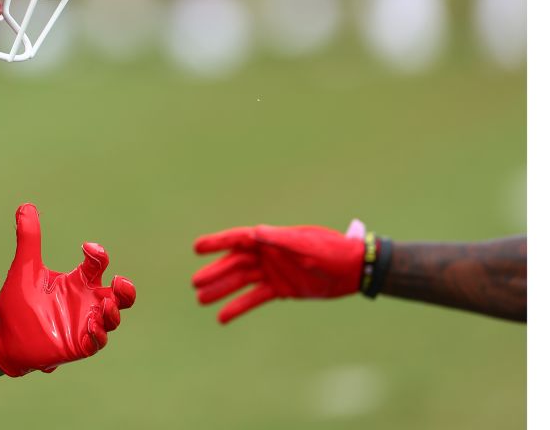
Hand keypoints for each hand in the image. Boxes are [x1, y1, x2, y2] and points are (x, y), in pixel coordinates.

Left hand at [0, 204, 136, 376]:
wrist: (1, 335)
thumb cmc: (18, 302)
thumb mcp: (25, 267)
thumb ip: (28, 238)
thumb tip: (25, 206)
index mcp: (77, 282)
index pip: (97, 265)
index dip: (98, 254)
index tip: (87, 247)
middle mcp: (85, 302)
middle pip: (120, 296)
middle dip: (126, 290)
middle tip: (120, 282)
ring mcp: (83, 324)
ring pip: (112, 320)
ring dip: (114, 312)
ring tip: (106, 304)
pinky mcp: (77, 345)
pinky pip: (97, 342)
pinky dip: (98, 334)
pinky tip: (92, 325)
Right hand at [192, 224, 364, 323]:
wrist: (354, 270)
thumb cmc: (332, 251)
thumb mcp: (307, 244)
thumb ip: (281, 240)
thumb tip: (256, 233)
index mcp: (271, 239)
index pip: (238, 240)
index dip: (217, 243)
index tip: (196, 248)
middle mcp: (267, 254)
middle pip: (234, 263)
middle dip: (215, 272)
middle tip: (195, 283)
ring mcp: (272, 272)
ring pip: (240, 281)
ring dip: (221, 290)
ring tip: (201, 299)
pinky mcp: (280, 289)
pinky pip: (254, 298)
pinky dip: (238, 307)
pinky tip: (222, 317)